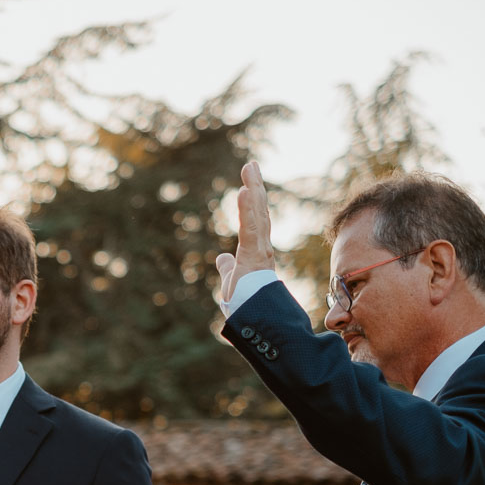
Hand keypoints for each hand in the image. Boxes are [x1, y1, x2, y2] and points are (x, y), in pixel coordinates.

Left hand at [214, 160, 275, 305]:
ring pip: (257, 214)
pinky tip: (245, 190)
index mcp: (257, 252)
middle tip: (251, 164)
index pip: (255, 220)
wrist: (256, 319)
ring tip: (249, 168)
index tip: (249, 183)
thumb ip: (228, 268)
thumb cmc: (246, 304)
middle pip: (259, 210)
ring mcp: (259, 250)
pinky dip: (247, 208)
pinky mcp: (253, 255)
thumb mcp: (232, 281)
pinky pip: (250, 227)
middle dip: (255, 186)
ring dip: (253, 189)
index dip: (253, 201)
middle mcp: (262, 247)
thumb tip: (222, 259)